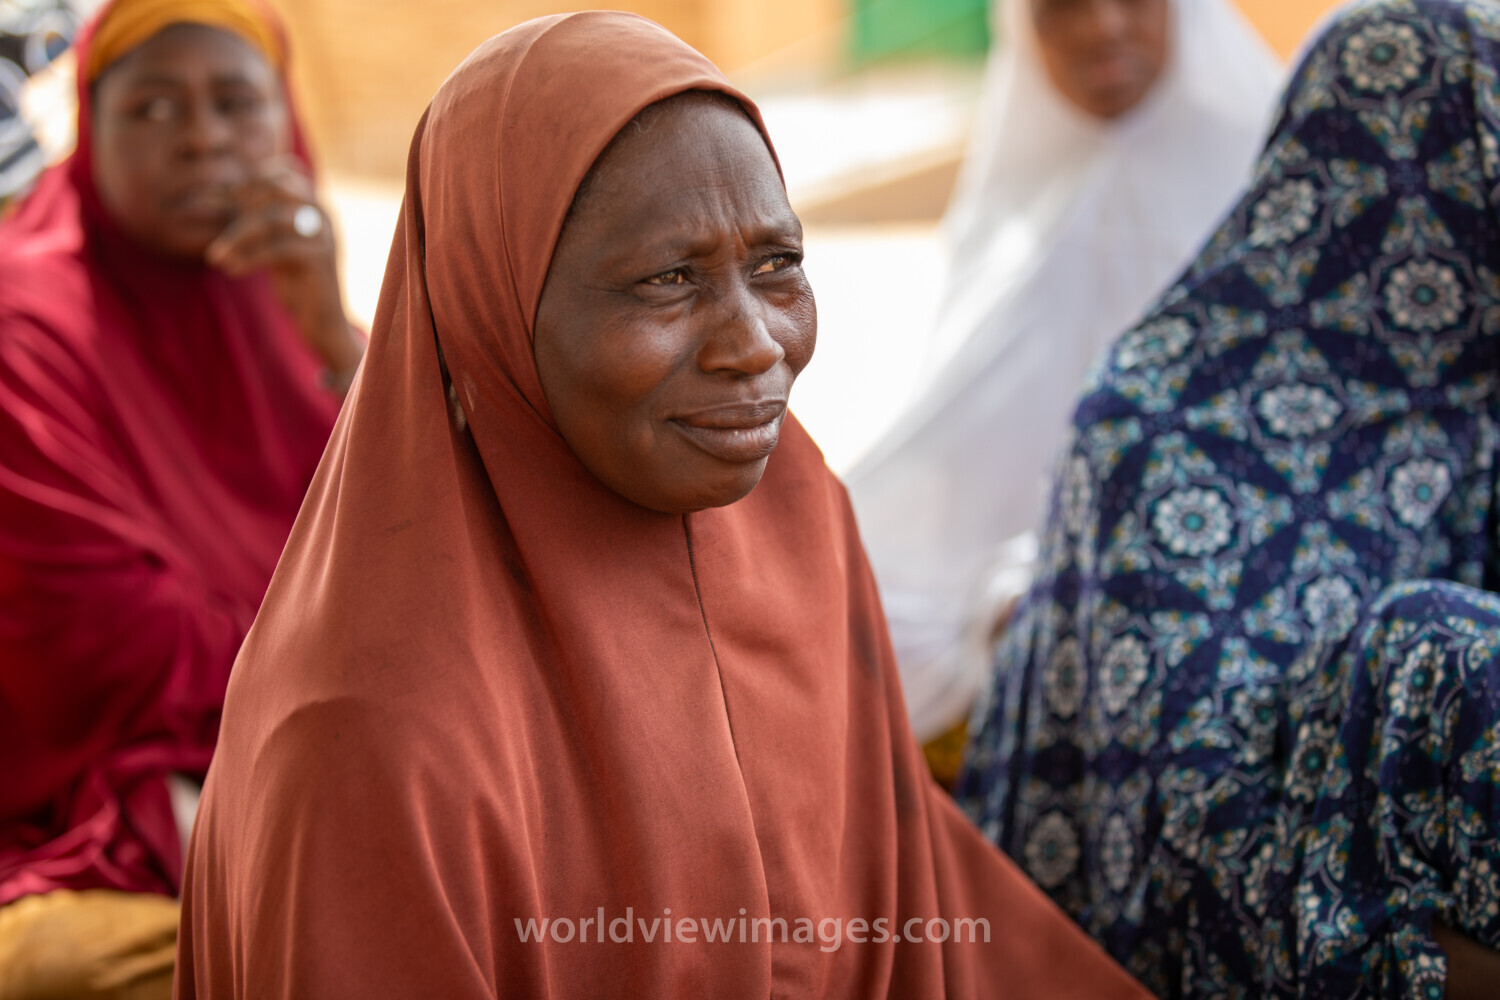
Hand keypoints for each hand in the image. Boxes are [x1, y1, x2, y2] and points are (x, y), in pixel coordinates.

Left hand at [206, 156, 364, 380]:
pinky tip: (231, 270)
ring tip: (216, 256)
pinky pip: (278, 248)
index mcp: (315, 206)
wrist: (322, 324)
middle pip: (278, 188)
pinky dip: (249, 258)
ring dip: (238, 236)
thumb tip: (218, 194)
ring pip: (274, 219)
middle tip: (215, 217)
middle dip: (242, 200)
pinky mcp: (320, 260)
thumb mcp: (275, 244)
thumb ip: (260, 220)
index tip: (225, 198)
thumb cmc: (295, 284)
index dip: (254, 178)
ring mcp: (325, 236)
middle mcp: (324, 215)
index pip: (287, 171)